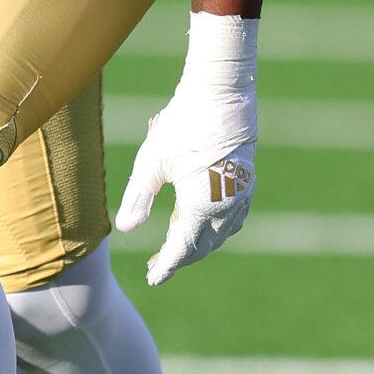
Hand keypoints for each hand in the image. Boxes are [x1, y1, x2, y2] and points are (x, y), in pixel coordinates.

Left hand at [114, 13, 258, 286]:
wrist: (222, 94)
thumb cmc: (182, 125)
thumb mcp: (152, 161)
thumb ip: (138, 197)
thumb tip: (126, 230)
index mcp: (201, 206)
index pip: (181, 249)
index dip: (167, 266)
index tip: (153, 279)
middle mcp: (225, 206)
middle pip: (202, 246)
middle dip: (180, 258)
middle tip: (156, 265)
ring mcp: (241, 194)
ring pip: (220, 233)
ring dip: (198, 243)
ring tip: (175, 244)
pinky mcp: (247, 180)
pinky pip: (233, 217)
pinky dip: (215, 227)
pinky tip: (201, 221)